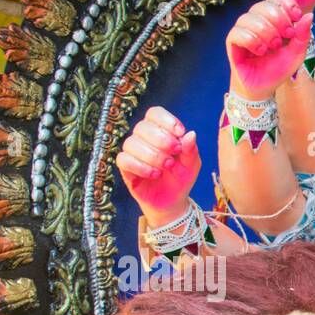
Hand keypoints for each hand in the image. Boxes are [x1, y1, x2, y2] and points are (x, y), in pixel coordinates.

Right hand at [116, 107, 200, 224]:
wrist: (173, 201)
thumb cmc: (181, 178)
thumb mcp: (191, 164)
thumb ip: (191, 150)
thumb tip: (190, 133)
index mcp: (160, 131)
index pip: (154, 113)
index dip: (166, 120)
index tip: (180, 133)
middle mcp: (143, 138)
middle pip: (142, 127)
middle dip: (161, 140)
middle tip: (174, 155)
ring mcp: (132, 152)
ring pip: (131, 143)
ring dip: (152, 156)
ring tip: (166, 167)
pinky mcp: (125, 167)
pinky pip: (123, 159)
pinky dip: (140, 166)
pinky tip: (154, 174)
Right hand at [227, 0, 311, 99]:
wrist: (263, 88)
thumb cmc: (277, 69)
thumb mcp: (296, 54)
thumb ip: (302, 36)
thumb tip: (309, 16)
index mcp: (272, 19)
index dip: (286, 4)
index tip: (296, 17)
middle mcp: (256, 20)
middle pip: (264, 5)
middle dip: (278, 20)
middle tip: (285, 37)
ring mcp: (243, 29)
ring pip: (250, 18)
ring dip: (265, 32)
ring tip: (272, 47)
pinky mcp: (232, 41)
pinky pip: (238, 32)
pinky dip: (252, 40)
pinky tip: (260, 51)